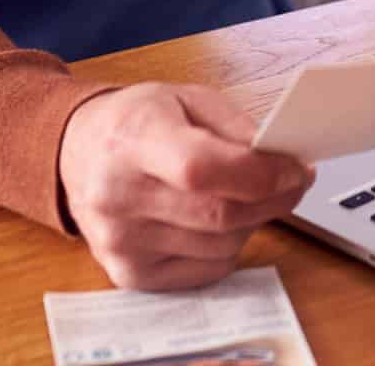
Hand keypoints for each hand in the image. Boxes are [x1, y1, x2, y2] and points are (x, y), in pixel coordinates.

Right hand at [56, 82, 314, 290]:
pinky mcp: (129, 274)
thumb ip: (236, 127)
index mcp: (133, 141)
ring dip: (252, 223)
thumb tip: (283, 162)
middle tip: (294, 183)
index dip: (259, 175)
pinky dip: (227, 248)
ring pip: (220, 246)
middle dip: (272, 200)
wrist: (77, 152)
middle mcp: (119, 196)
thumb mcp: (188, 99)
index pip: (201, 169)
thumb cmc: (138, 122)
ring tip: (248, 197)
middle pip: (218, 215)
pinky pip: (205, 270)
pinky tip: (218, 222)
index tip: (297, 169)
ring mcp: (121, 242)